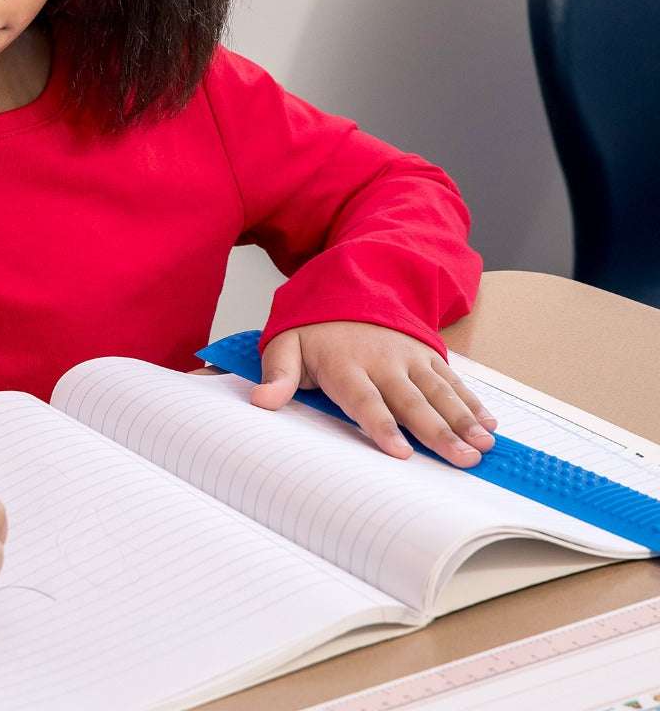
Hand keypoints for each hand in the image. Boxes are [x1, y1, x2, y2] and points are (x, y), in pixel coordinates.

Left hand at [248, 320, 497, 466]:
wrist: (346, 289)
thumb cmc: (313, 331)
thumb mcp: (285, 346)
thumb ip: (276, 375)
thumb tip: (261, 402)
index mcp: (345, 364)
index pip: (365, 400)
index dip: (382, 426)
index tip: (400, 452)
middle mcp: (382, 361)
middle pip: (411, 401)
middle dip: (438, 431)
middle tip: (463, 459)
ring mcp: (408, 357)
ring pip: (439, 391)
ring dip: (464, 420)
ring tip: (483, 446)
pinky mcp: (426, 355)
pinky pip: (452, 379)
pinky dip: (472, 401)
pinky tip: (489, 423)